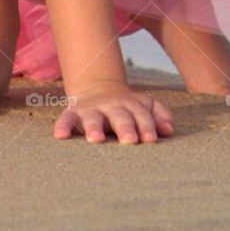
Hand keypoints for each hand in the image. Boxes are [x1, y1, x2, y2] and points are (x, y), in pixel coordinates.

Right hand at [53, 80, 174, 144]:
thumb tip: (169, 130)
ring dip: (94, 127)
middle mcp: (111, 106)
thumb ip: (159, 115)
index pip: (141, 116)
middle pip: (120, 116)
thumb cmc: (127, 108)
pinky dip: (62, 126)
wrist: (98, 90)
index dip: (146, 126)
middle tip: (130, 141)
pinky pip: (65, 119)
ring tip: (96, 139)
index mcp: (131, 105)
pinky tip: (60, 136)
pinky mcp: (73, 113)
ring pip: (93, 118)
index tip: (150, 140)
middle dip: (125, 128)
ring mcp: (92, 109)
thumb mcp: (145, 106)